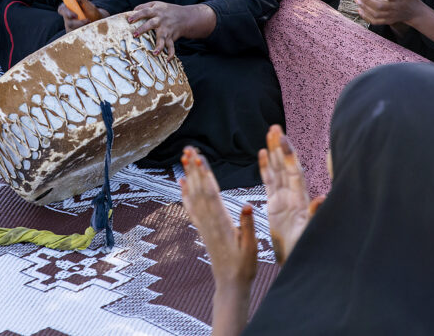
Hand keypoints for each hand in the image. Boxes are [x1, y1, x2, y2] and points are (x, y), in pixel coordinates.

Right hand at [57, 0, 107, 31]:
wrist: (98, 21)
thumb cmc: (92, 11)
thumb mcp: (88, 4)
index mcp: (69, 8)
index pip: (61, 9)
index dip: (65, 12)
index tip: (75, 15)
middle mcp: (68, 17)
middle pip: (67, 21)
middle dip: (76, 23)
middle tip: (86, 21)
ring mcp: (70, 25)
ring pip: (72, 28)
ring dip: (82, 26)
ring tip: (89, 22)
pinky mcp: (73, 32)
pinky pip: (74, 33)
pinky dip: (82, 30)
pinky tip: (87, 27)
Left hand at [128, 1, 215, 59]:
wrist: (187, 17)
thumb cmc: (168, 10)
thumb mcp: (157, 4)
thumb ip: (144, 6)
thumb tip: (132, 10)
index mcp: (157, 11)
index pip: (145, 12)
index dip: (137, 15)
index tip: (129, 20)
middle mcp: (161, 20)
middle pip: (152, 24)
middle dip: (143, 29)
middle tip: (135, 34)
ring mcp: (167, 30)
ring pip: (163, 38)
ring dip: (159, 46)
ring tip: (155, 53)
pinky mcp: (172, 38)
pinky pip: (172, 47)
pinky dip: (171, 54)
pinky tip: (168, 60)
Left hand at [180, 146, 255, 318]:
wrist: (230, 284)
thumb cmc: (243, 267)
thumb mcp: (251, 247)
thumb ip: (247, 226)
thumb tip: (246, 205)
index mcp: (221, 221)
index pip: (211, 192)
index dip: (204, 174)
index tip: (198, 157)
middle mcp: (208, 220)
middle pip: (199, 189)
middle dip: (194, 168)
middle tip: (189, 148)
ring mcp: (203, 224)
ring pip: (194, 195)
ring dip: (189, 175)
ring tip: (184, 157)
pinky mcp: (201, 228)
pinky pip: (191, 207)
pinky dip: (185, 192)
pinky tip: (181, 181)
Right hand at [258, 125, 322, 265]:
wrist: (297, 265)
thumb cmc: (304, 252)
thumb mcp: (309, 235)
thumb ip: (315, 216)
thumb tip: (322, 197)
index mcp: (300, 200)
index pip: (293, 171)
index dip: (287, 154)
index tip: (281, 138)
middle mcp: (292, 196)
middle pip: (284, 166)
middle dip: (279, 147)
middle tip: (274, 127)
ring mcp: (283, 199)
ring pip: (276, 170)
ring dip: (272, 152)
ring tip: (269, 133)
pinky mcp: (274, 204)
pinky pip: (269, 182)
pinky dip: (264, 167)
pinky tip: (261, 154)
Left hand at [355, 0, 420, 25]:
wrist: (412, 12)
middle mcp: (394, 7)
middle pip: (380, 6)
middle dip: (368, 0)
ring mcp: (389, 15)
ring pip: (375, 14)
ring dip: (365, 6)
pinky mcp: (385, 21)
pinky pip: (374, 21)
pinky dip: (366, 16)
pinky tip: (358, 9)